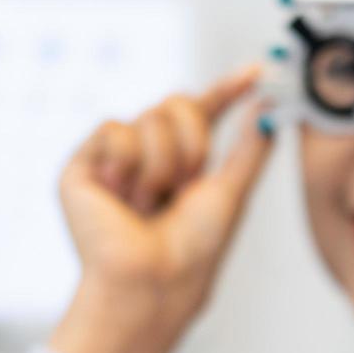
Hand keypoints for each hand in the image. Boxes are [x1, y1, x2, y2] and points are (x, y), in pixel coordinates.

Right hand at [48, 66, 272, 352]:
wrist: (153, 280)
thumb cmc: (193, 251)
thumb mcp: (232, 192)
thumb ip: (250, 147)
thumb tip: (270, 107)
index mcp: (184, 164)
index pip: (205, 112)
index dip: (229, 89)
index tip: (259, 71)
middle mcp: (148, 157)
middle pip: (177, 103)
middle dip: (192, 140)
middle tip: (184, 184)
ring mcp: (115, 160)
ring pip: (149, 117)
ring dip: (161, 164)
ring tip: (148, 204)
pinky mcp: (83, 165)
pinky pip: (112, 128)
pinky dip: (128, 164)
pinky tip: (120, 197)